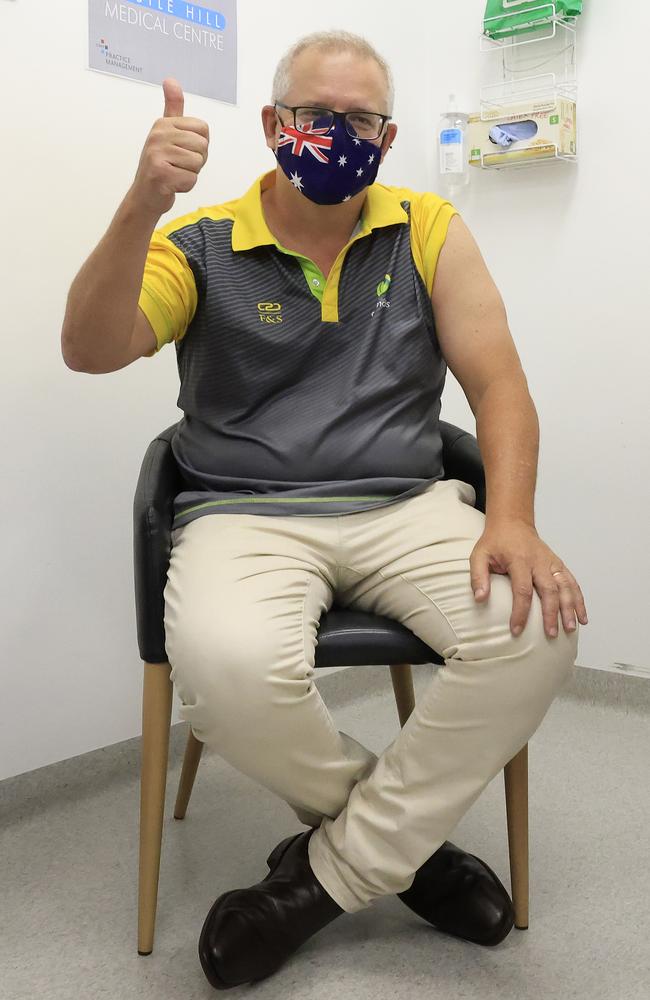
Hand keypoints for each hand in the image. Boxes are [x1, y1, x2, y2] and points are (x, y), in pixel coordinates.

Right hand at [130, 77, 209, 217]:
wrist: (145, 196)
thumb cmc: (160, 165)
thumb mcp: (166, 133)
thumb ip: (173, 107)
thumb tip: (170, 80)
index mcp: (163, 123)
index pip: (203, 129)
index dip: (200, 145)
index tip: (183, 151)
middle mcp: (158, 135)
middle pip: (202, 146)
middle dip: (196, 161)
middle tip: (178, 165)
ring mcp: (157, 154)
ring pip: (198, 163)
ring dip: (190, 174)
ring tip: (174, 174)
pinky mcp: (160, 174)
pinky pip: (191, 179)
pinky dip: (185, 186)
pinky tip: (171, 184)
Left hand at [469, 519, 587, 638]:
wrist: (513, 522)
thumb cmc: (495, 542)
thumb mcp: (479, 555)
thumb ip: (478, 576)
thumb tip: (480, 599)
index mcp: (519, 560)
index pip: (522, 590)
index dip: (520, 612)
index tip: (517, 630)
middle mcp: (539, 562)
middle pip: (549, 590)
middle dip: (551, 614)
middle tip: (551, 634)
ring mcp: (551, 563)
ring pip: (565, 586)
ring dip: (570, 608)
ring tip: (571, 628)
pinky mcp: (558, 564)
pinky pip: (572, 582)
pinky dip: (579, 599)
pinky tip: (582, 616)